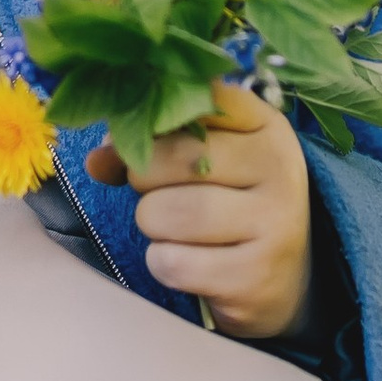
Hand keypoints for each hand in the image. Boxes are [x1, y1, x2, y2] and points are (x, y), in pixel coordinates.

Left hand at [92, 82, 313, 344]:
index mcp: (267, 127)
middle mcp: (278, 169)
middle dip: (144, 180)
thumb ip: (153, 142)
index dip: (153, 123)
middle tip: (160, 194)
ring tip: (175, 230)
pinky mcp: (254, 276)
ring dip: (153, 225)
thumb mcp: (209, 160)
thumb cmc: (232, 204)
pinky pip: (172, 263)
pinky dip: (164, 264)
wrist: (283, 277)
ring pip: (165, 213)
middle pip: (172, 158)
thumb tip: (98, 159)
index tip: (146, 141)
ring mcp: (272, 224)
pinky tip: (188, 262)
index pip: (196, 103)